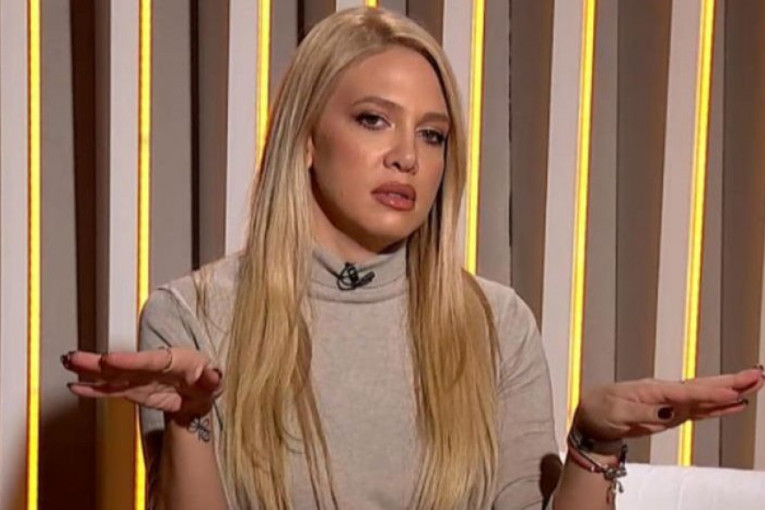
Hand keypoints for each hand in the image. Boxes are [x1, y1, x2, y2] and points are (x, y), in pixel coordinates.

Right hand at [62, 348, 222, 423]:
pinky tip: (76, 387)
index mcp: (175, 359)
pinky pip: (111, 390)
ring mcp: (140, 378)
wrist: (199, 395)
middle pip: (125, 364)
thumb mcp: (214, 383)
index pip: (151, 360)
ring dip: (90, 371)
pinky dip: (94, 390)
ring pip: (112, 375)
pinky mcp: (133, 390)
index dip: (130, 360)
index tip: (111, 359)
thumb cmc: (207, 383)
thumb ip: (212, 380)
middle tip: (76, 357)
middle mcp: (153, 366)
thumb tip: (214, 374)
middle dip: (100, 362)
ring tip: (69, 363)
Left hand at [573, 366, 763, 441]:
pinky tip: (735, 404)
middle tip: (758, 376)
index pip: (685, 392)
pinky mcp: (670, 413)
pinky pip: (698, 409)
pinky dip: (717, 406)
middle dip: (730, 382)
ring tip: (756, 383)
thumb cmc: (599, 411)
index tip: (734, 393)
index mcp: (651, 390)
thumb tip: (670, 413)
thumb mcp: (615, 413)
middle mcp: (664, 393)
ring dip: (730, 390)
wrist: (589, 417)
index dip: (710, 394)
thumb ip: (643, 413)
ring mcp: (669, 403)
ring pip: (705, 395)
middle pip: (702, 386)